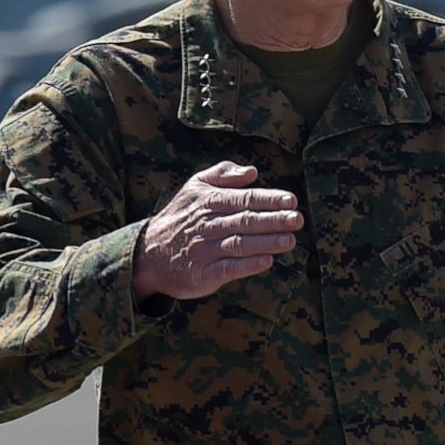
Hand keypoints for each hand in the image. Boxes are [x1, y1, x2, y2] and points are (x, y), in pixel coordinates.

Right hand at [134, 162, 302, 300]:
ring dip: (266, 242)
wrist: (147, 254)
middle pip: (244, 221)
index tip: (291, 201)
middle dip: (273, 220)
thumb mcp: (195, 187)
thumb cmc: (181, 217)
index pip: (243, 199)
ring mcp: (204, 250)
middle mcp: (207, 225)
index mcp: (207, 202)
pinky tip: (267, 261)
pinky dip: (248, 265)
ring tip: (290, 240)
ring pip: (239, 244)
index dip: (268, 200)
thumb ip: (223, 175)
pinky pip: (228, 268)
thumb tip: (252, 171)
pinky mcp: (203, 273)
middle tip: (297, 219)